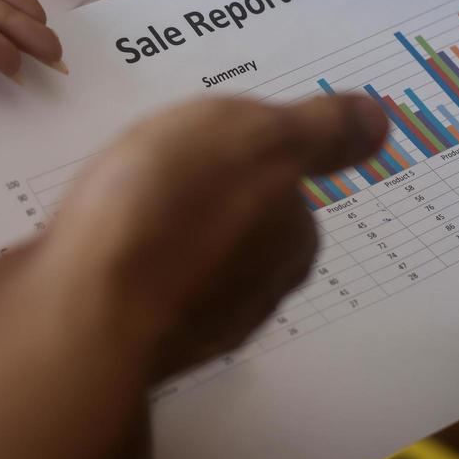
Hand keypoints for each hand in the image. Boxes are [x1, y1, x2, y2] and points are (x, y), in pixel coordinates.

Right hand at [0, 93, 388, 380]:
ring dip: (156, 229)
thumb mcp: (257, 135)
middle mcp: (253, 294)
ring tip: (113, 192)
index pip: (287, 191)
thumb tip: (382, 123)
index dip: (247, 156)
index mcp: (290, 245)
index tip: (207, 137)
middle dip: (203, 197)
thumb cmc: (170, 207)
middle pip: (236, 229)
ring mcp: (188, 325)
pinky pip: (130, 281)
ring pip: (182, 259)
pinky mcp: (124, 335)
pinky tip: (84, 237)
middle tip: (157, 159)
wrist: (76, 310)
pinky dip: (116, 256)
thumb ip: (320, 129)